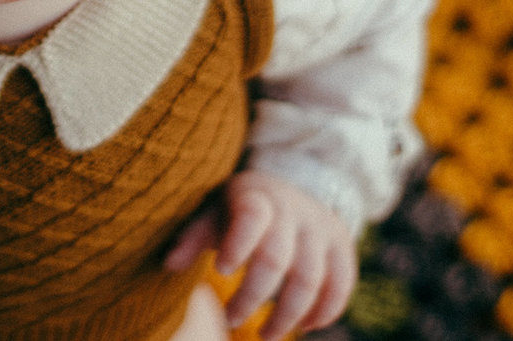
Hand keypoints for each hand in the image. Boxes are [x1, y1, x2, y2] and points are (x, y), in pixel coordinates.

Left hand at [165, 170, 357, 339]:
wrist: (295, 186)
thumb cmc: (243, 209)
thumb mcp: (216, 212)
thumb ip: (194, 236)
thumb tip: (170, 265)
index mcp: (257, 197)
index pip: (250, 217)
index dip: (238, 245)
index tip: (221, 271)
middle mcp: (293, 210)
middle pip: (277, 259)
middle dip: (252, 296)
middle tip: (231, 319)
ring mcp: (321, 228)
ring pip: (310, 279)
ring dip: (287, 316)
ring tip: (265, 335)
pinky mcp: (343, 246)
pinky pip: (341, 285)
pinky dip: (325, 311)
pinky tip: (305, 327)